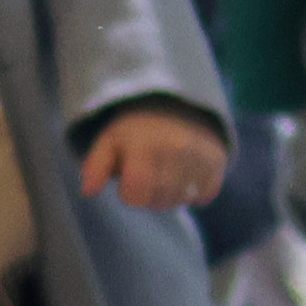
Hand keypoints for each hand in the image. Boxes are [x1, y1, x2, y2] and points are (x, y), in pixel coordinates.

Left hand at [80, 107, 229, 211]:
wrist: (176, 104)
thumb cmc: (135, 129)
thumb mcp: (108, 141)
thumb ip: (95, 166)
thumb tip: (87, 191)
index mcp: (145, 146)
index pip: (136, 195)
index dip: (129, 193)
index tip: (130, 179)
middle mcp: (176, 150)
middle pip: (159, 201)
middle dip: (148, 195)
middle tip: (147, 174)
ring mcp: (200, 156)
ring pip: (181, 200)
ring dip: (169, 195)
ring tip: (163, 172)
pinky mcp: (218, 161)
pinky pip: (202, 196)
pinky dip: (193, 191)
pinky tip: (183, 172)